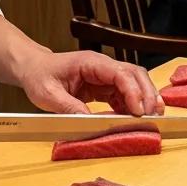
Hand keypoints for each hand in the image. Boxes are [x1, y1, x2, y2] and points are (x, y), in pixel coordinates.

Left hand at [16, 50, 163, 117]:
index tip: (138, 110)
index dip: (133, 91)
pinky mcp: (105, 87)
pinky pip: (124, 95)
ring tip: (153, 117)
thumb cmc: (39, 76)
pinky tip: (136, 119)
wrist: (34, 69)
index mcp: (91, 63)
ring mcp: (105, 76)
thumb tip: (89, 122)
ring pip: (134, 84)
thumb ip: (69, 107)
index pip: (120, 73)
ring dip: (144, 100)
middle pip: (135, 75)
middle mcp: (103, 67)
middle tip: (153, 115)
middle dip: (146, 94)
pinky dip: (133, 106)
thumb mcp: (48, 95)